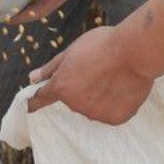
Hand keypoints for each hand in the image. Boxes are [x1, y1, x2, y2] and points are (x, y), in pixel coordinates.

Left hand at [27, 26, 153, 122]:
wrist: (135, 51)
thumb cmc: (102, 44)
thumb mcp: (72, 50)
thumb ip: (51, 67)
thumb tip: (32, 78)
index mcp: (62, 86)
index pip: (42, 98)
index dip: (34, 101)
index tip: (28, 106)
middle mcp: (76, 105)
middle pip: (74, 98)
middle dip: (81, 86)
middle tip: (96, 68)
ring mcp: (96, 114)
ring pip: (93, 106)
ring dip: (99, 96)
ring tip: (114, 75)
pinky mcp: (115, 118)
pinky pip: (111, 112)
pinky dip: (115, 102)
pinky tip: (123, 86)